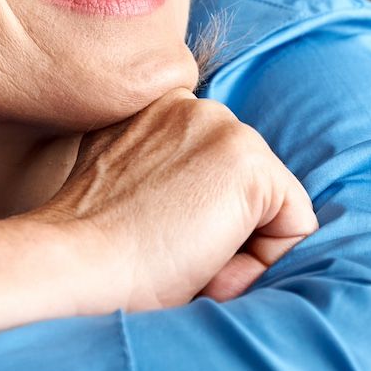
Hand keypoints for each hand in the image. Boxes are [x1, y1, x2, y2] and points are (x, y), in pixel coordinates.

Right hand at [29, 87, 318, 314]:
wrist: (74, 265)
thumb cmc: (92, 253)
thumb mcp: (131, 195)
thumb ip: (168, 182)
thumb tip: (213, 216)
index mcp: (157, 110)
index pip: (217, 170)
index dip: (197, 222)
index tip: (152, 238)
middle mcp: (193, 105)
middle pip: (250, 189)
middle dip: (223, 232)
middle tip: (168, 253)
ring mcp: (224, 128)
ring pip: (274, 206)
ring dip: (239, 245)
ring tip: (182, 256)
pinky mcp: (250, 162)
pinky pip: (296, 225)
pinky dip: (263, 259)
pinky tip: (208, 260)